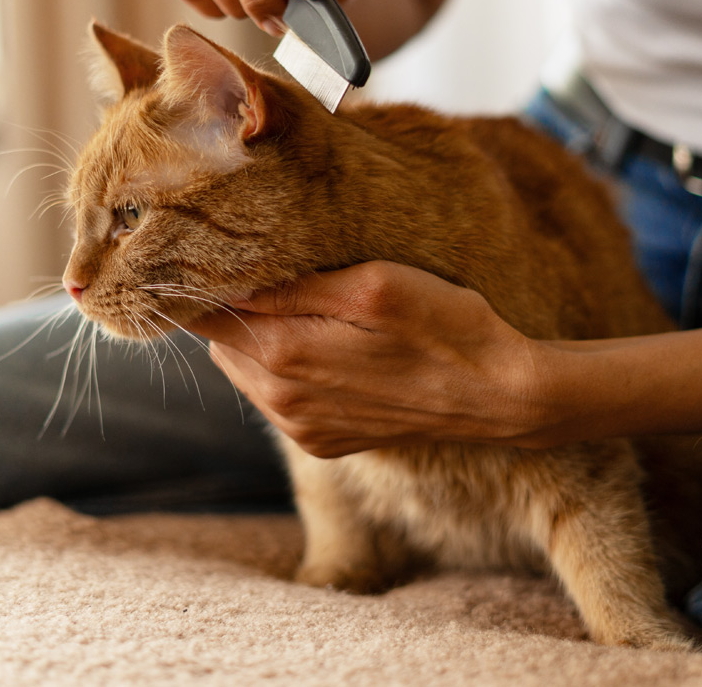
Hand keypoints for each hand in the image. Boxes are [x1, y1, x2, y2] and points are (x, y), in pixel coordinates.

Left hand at [187, 261, 558, 457]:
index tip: (218, 259)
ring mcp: (303, 427)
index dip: (202, 286)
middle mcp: (283, 401)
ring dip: (258, 340)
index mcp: (286, 355)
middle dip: (232, 310)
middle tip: (270, 274)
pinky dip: (285, 371)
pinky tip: (328, 348)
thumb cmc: (445, 327)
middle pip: (220, 345)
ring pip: (245, 372)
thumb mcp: (372, 284)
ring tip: (304, 310)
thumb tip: (227, 283)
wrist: (500, 397)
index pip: (204, 318)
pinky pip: (277, 400)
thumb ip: (294, 286)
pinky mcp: (324, 441)